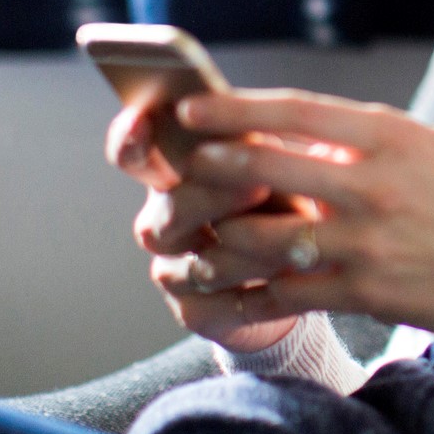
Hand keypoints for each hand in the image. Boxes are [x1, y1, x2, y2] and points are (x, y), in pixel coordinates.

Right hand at [107, 100, 305, 351]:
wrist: (304, 269)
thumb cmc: (286, 201)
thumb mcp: (277, 163)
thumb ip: (254, 143)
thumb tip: (255, 123)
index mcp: (173, 174)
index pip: (133, 153)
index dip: (130, 139)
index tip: (143, 121)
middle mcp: (164, 222)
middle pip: (169, 210)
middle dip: (213, 198)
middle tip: (257, 186)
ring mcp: (174, 270)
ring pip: (200, 262)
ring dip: (250, 250)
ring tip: (295, 239)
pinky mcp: (195, 312)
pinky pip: (215, 307)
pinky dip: (254, 293)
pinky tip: (287, 280)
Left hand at [169, 90, 433, 336]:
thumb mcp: (423, 144)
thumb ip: (360, 138)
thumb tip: (290, 134)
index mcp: (388, 137)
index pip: (296, 111)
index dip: (235, 109)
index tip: (193, 108)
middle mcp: (371, 185)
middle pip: (269, 169)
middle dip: (213, 167)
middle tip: (183, 167)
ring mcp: (364, 241)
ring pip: (264, 238)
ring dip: (220, 237)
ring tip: (196, 237)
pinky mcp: (362, 291)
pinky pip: (286, 294)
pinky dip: (247, 296)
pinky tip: (224, 295)